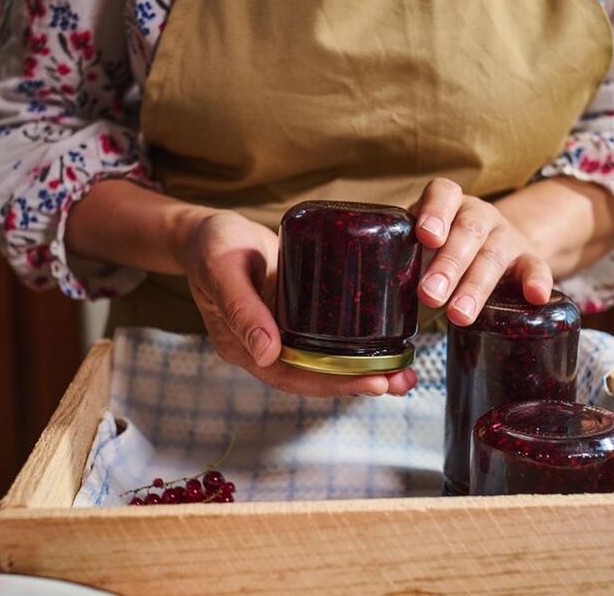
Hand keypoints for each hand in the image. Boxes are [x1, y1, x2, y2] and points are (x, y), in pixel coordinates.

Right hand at [180, 211, 417, 396]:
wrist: (209, 231)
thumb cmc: (211, 246)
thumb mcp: (223, 269)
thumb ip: (242, 308)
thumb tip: (267, 353)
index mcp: (244, 347)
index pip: (294, 376)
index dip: (334, 382)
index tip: (373, 382)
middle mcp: (266, 347)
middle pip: (316, 376)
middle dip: (360, 381)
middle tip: (401, 380)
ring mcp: (283, 332)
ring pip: (327, 360)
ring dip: (364, 368)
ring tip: (403, 370)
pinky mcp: (298, 315)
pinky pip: (328, 337)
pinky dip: (356, 343)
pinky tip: (385, 342)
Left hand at [412, 179, 552, 325]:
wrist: (495, 247)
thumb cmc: (443, 249)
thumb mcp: (421, 245)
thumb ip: (400, 257)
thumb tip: (366, 294)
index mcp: (448, 204)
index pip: (443, 194)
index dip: (435, 212)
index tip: (426, 235)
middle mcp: (478, 215)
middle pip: (467, 232)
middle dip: (448, 265)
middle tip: (429, 295)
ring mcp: (505, 236)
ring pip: (493, 255)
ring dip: (476, 286)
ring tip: (459, 315)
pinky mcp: (528, 258)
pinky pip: (536, 266)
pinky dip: (537, 281)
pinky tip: (535, 297)